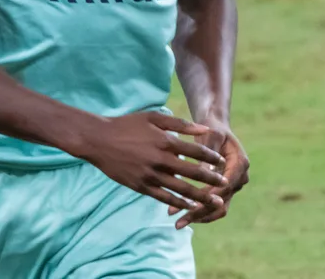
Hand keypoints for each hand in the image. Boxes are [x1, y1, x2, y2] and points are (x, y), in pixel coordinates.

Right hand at [81, 111, 228, 212]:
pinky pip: (164, 197)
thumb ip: (179, 123)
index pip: (195, 151)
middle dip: (211, 180)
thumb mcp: (153, 118)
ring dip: (200, 197)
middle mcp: (160, 160)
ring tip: (214, 202)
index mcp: (165, 141)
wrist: (99, 140)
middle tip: (225, 184)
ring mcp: (150, 175)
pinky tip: (190, 206)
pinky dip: (179, 203)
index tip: (221, 162)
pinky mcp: (141, 186)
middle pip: (192, 173)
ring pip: (181, 189)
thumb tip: (203, 129)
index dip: (211, 158)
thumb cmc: (127, 125)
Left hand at [168, 124, 248, 226]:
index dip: (206, 197)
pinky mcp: (225, 189)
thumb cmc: (212, 127)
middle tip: (179, 221)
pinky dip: (200, 211)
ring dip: (199, 216)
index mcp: (240, 163)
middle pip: (222, 202)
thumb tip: (206, 173)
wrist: (216, 126)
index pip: (224, 186)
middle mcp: (240, 178)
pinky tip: (182, 215)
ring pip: (219, 208)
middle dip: (200, 212)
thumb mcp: (211, 134)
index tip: (187, 203)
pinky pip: (214, 206)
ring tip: (178, 223)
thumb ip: (208, 152)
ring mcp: (233, 185)